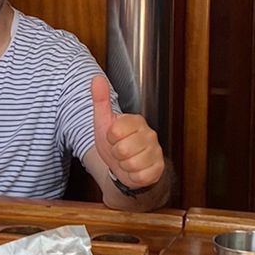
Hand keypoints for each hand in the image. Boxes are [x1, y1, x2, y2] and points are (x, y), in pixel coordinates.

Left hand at [90, 76, 165, 192]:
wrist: (124, 165)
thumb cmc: (115, 142)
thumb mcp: (104, 121)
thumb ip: (101, 99)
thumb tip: (96, 78)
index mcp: (136, 121)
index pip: (115, 131)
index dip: (110, 138)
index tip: (113, 137)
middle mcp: (149, 134)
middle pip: (122, 150)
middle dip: (116, 154)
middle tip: (119, 150)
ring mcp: (156, 151)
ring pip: (131, 164)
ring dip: (124, 165)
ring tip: (126, 159)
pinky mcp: (158, 168)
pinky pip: (140, 176)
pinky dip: (133, 176)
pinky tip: (134, 169)